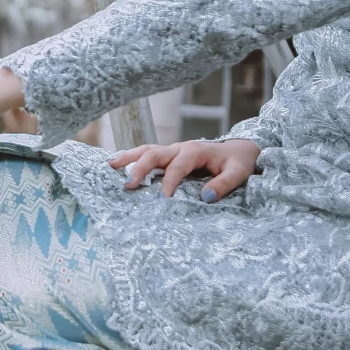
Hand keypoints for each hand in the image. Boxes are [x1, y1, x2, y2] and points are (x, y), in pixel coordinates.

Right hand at [109, 136, 258, 200]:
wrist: (240, 150)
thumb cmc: (238, 162)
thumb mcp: (238, 173)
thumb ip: (224, 184)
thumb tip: (206, 197)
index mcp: (195, 151)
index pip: (177, 167)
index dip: (169, 183)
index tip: (162, 200)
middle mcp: (180, 148)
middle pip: (154, 153)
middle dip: (139, 168)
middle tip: (128, 186)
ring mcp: (173, 150)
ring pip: (146, 150)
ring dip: (129, 158)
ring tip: (110, 166)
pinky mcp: (170, 156)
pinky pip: (149, 154)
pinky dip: (133, 158)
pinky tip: (118, 166)